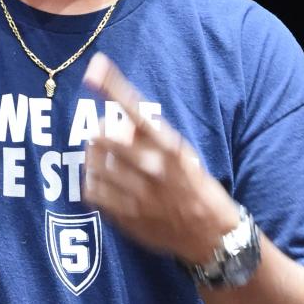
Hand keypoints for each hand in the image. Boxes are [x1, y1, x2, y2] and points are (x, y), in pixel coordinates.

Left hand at [81, 52, 240, 263]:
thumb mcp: (183, 155)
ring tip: (100, 158)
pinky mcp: (127, 218)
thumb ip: (152, 137)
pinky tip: (103, 182)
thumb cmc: (195, 187)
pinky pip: (93, 193)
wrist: (211, 236)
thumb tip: (122, 118)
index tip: (95, 67)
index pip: (137, 110)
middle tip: (103, 135)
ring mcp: (138, 195)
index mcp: (170, 147)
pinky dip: (92, 183)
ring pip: (94, 166)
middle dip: (99, 133)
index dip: (113, 87)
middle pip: (104, 138)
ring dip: (92, 158)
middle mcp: (153, 169)